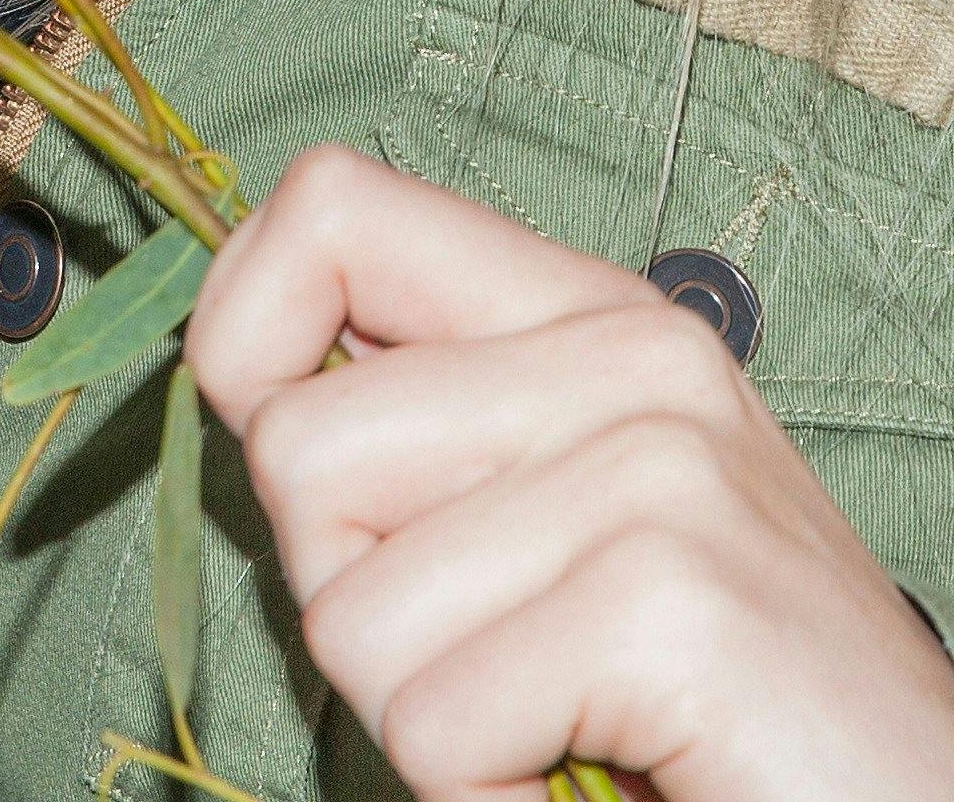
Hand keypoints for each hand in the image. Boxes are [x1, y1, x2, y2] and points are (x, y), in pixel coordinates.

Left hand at [185, 146, 953, 801]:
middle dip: (351, 597)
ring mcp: (656, 470)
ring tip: (557, 722)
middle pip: (300, 448)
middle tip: (494, 658)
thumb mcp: (567, 515)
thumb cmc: (710, 696)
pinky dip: (479, 796)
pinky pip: (432, 721)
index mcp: (590, 315)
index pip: (329, 209)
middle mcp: (630, 359)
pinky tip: (593, 773)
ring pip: (350, 611)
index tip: (301, 473)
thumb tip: (247, 386)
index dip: (243, 337)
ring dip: (423, 720)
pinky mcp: (667, 599)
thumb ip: (431, 433)